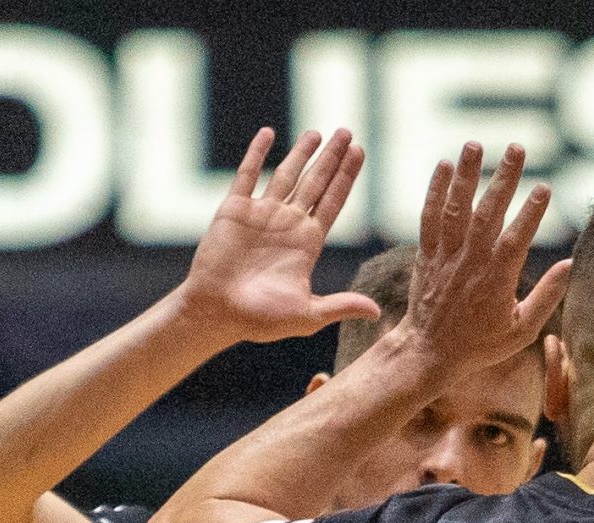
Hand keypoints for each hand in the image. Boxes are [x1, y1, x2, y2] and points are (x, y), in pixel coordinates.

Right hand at [179, 128, 377, 343]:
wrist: (216, 313)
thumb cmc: (259, 320)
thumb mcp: (307, 315)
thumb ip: (340, 306)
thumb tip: (377, 312)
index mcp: (307, 243)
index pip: (333, 202)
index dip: (346, 177)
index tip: (359, 152)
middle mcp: (287, 224)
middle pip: (316, 182)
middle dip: (332, 158)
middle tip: (347, 132)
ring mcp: (261, 215)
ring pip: (286, 174)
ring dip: (301, 152)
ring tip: (317, 132)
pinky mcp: (234, 210)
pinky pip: (248, 175)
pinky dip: (257, 153)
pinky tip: (269, 133)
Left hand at [390, 142, 572, 377]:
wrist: (429, 352)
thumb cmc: (480, 345)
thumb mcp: (521, 331)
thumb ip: (547, 297)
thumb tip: (571, 265)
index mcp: (496, 281)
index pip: (516, 239)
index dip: (531, 212)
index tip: (545, 187)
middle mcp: (469, 264)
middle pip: (487, 214)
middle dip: (504, 179)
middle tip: (517, 148)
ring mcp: (445, 257)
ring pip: (456, 210)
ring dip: (467, 175)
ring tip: (476, 144)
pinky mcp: (426, 255)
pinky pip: (429, 218)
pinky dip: (435, 191)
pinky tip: (445, 166)